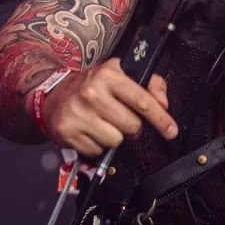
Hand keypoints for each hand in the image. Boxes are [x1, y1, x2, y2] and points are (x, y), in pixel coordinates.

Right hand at [41, 57, 175, 155]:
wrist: (53, 95)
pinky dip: (98, 144)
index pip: (142, 101)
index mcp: (108, 75)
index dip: (161, 119)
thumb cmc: (92, 86)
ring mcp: (78, 113)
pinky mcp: (68, 132)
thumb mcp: (120, 74)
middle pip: (132, 125)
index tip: (171, 130)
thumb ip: (149, 84)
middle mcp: (92, 93)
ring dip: (114, 136)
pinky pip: (98, 150)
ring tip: (104, 123)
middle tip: (120, 117)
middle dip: (132, 126)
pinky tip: (91, 130)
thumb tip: (163, 103)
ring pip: (116, 140)